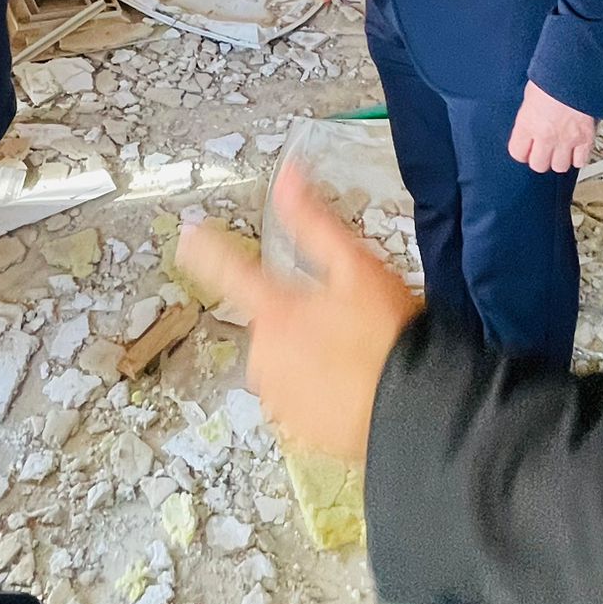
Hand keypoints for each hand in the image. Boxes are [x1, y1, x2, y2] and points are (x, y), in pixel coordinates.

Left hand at [178, 166, 419, 462]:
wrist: (415, 407)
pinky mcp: (293, 427)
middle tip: (342, 320)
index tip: (188, 237)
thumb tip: (287, 176)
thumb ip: (314, 222)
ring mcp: (277, 395)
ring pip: (282, 360)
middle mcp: (265, 354)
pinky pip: (296, 397)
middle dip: (296, 318)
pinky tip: (348, 385)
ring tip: (351, 355)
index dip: (209, 251)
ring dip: (305, 355)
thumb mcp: (356, 265)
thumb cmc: (388, 331)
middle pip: (268, 322)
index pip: (231, 271)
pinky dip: (314, 389)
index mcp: (275, 310)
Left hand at [509, 83, 595, 172]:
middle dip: (540, 158)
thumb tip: (531, 121)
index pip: (517, 153)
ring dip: (560, 159)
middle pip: (538, 165)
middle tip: (543, 150)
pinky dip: (579, 157)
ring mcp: (566, 139)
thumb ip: (530, 114)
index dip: (522, 151)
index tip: (525, 149)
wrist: (576, 71)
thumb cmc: (553, 75)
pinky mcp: (585, 139)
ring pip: (560, 167)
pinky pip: (581, 161)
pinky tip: (576, 149)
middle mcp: (545, 135)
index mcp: (527, 123)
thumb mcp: (531, 94)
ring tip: (561, 149)